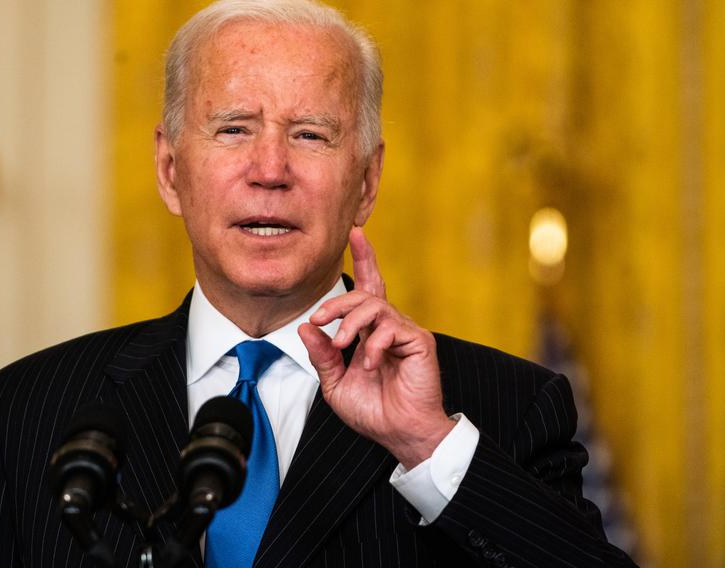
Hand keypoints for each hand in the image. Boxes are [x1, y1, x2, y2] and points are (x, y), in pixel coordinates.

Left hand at [298, 227, 453, 467]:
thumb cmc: (373, 411)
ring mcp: (406, 333)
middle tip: (320, 318)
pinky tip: (369, 363)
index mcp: (371, 333)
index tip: (356, 233)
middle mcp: (390, 327)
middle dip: (338, 301)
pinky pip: (392, 327)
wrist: (401, 434)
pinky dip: (375, 343)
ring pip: (376, 306)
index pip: (369, 289)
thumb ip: (322, 356)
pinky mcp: (419, 343)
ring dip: (350, 322)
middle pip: (367, 294)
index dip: (365, 259)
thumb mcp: (336, 384)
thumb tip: (305, 328)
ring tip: (341, 344)